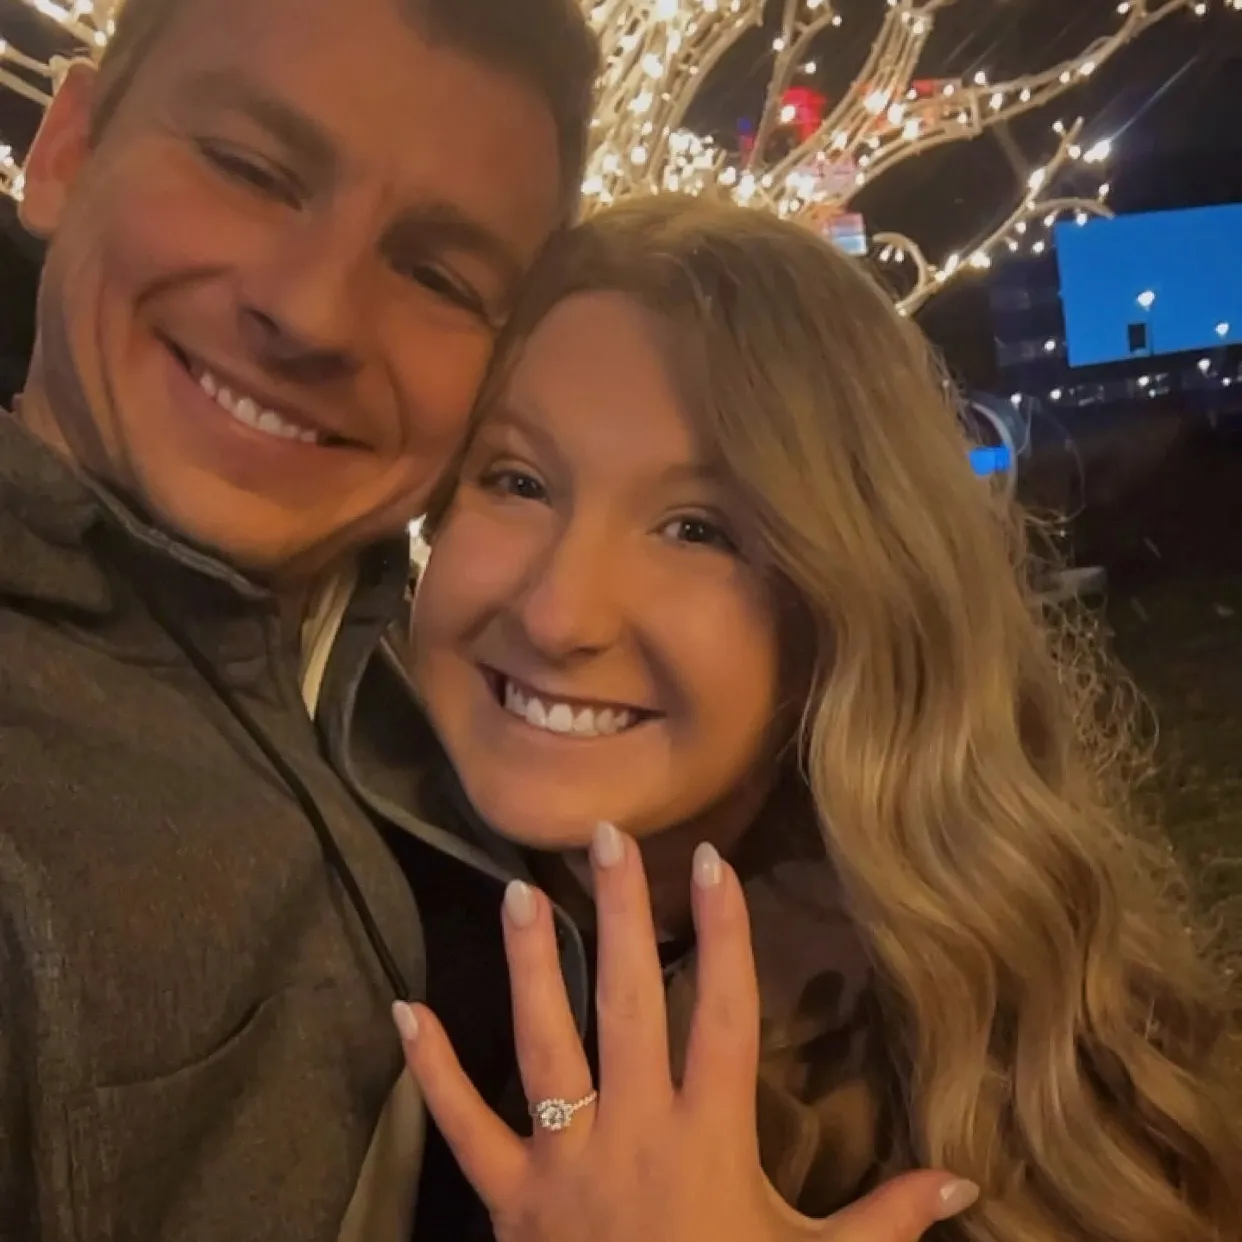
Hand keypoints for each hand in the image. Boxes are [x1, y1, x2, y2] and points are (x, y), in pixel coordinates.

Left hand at [393, 823, 979, 1241]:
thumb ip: (889, 1220)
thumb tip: (970, 1181)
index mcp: (710, 1140)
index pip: (725, 1018)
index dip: (726, 938)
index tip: (715, 864)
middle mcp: (635, 1134)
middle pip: (630, 1007)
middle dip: (621, 916)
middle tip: (606, 837)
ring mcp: (564, 1164)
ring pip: (544, 1047)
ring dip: (531, 966)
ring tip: (519, 892)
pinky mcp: (510, 1200)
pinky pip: (464, 1128)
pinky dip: (433, 1071)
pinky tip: (405, 1011)